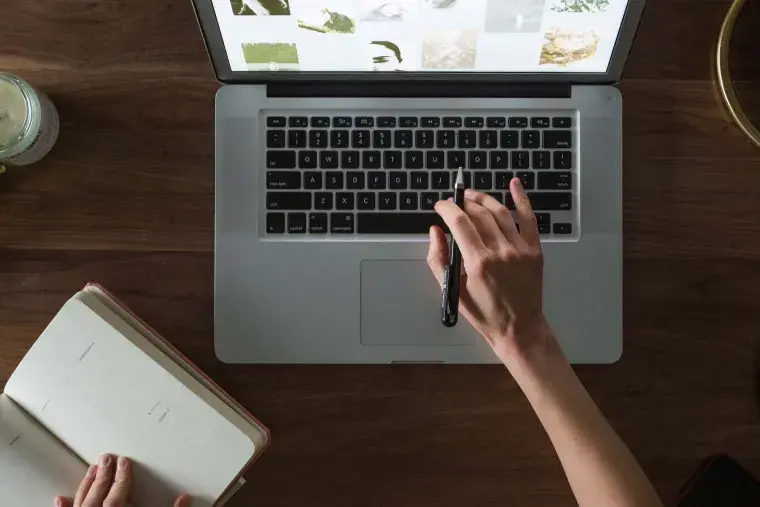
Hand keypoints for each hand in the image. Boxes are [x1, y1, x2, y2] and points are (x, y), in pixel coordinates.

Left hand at [54, 454, 189, 506]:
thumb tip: (184, 499)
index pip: (119, 492)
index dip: (122, 476)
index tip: (124, 462)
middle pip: (98, 495)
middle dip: (102, 475)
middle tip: (105, 458)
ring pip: (81, 504)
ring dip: (85, 486)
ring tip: (90, 470)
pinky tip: (60, 499)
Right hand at [427, 178, 554, 362]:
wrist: (519, 328)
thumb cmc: (484, 313)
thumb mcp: (452, 289)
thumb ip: (438, 259)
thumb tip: (435, 232)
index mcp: (478, 262)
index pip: (459, 222)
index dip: (447, 208)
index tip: (440, 206)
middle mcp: (500, 252)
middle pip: (479, 214)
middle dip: (463, 203)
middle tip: (454, 202)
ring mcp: (520, 249)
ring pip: (500, 212)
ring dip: (483, 199)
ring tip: (471, 195)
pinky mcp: (534, 250)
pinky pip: (529, 218)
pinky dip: (522, 199)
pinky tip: (514, 184)